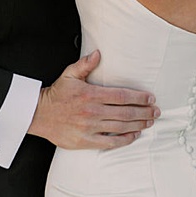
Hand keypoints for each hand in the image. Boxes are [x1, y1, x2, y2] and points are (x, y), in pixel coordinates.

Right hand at [26, 50, 158, 150]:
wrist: (39, 114)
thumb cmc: (57, 94)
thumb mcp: (69, 74)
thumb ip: (85, 64)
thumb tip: (98, 54)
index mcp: (90, 94)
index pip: (121, 96)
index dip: (138, 97)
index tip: (150, 98)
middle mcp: (92, 111)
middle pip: (125, 112)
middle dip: (143, 112)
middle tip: (156, 111)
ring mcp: (90, 127)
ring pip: (120, 127)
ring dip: (138, 124)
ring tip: (149, 122)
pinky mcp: (86, 140)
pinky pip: (110, 142)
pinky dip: (124, 139)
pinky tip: (134, 135)